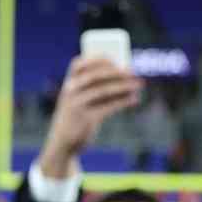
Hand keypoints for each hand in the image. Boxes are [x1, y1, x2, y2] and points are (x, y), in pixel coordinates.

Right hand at [37, 56, 144, 178]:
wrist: (62, 144)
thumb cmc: (76, 117)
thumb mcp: (78, 100)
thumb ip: (94, 87)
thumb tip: (124, 75)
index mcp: (67, 84)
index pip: (79, 64)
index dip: (97, 58)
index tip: (115, 57)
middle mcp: (70, 92)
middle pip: (96, 75)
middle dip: (117, 72)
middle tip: (133, 72)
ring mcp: (77, 105)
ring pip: (105, 90)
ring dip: (124, 86)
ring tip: (139, 84)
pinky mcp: (87, 119)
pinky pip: (109, 106)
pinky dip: (124, 101)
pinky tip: (134, 99)